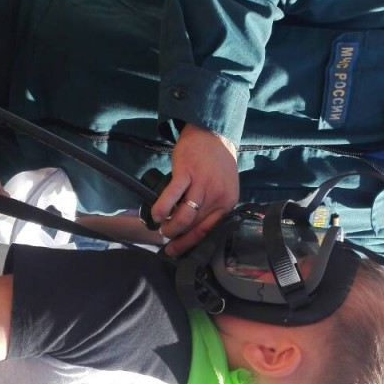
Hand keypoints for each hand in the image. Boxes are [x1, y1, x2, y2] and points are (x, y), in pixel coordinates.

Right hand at [152, 124, 238, 255]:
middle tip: (166, 239)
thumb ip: (212, 206)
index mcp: (227, 202)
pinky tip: (156, 215)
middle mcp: (217, 196)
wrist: (213, 133)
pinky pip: (172, 197)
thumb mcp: (223, 187)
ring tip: (161, 226)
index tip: (177, 250)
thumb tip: (192, 227)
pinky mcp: (187, 173)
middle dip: (177, 238)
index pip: (207, 230)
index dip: (189, 243)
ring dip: (170, 226)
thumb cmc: (216, 162)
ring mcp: (202, 184)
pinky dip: (162, 209)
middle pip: (194, 226)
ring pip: (184, 217)